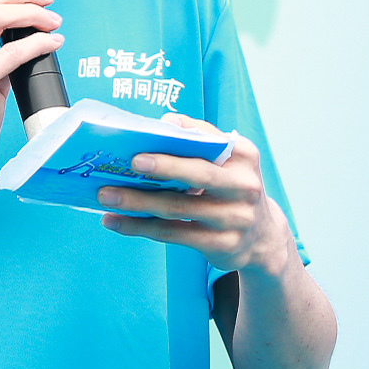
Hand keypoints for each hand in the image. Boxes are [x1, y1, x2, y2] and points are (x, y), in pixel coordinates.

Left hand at [97, 115, 296, 275]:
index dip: (179, 141)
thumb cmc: (231, 189)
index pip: (209, 143)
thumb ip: (201, 139)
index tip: (146, 140)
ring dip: (138, 202)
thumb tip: (164, 122)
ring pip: (178, 208)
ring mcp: (235, 218)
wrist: (263, 237)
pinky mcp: (221, 245)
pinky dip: (140, 228)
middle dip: (163, 168)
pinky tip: (115, 222)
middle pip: (199, 175)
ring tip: (106, 196)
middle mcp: (244, 186)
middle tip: (129, 164)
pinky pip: (173, 234)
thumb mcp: (228, 161)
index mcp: (244, 156)